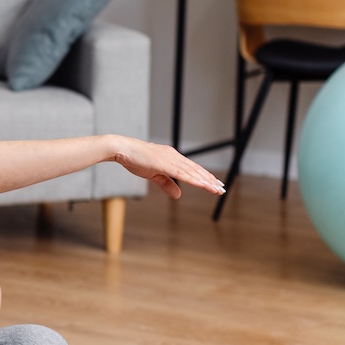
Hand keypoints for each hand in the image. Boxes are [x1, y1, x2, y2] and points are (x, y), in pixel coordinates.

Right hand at [110, 136, 225, 198]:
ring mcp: (170, 159)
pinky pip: (183, 173)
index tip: (215, 183)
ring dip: (206, 181)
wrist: (122, 149)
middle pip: (196, 170)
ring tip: (217, 189)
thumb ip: (166, 184)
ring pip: (192, 172)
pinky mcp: (164, 163)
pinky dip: (194, 179)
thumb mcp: (153, 175)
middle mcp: (174, 156)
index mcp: (172, 158)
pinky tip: (203, 185)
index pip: (192, 168)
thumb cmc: (135, 159)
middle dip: (210, 180)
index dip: (204, 176)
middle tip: (222, 189)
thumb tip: (178, 195)